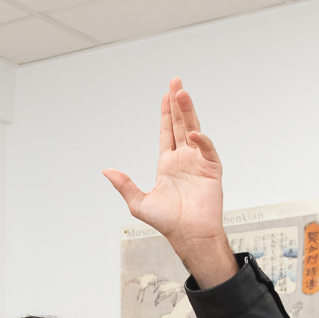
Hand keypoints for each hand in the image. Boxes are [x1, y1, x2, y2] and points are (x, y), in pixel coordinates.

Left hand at [103, 78, 236, 286]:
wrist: (188, 236)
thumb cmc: (168, 222)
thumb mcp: (139, 203)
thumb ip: (124, 185)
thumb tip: (106, 170)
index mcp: (167, 164)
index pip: (167, 132)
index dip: (166, 114)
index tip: (165, 94)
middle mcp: (184, 159)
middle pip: (181, 125)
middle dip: (178, 103)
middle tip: (175, 82)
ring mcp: (198, 162)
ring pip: (194, 130)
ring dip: (188, 112)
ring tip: (182, 93)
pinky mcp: (212, 170)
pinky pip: (207, 150)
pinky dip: (202, 141)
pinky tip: (193, 133)